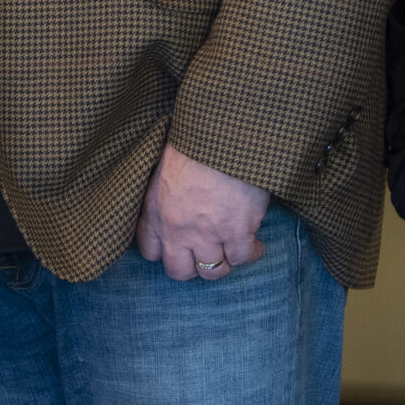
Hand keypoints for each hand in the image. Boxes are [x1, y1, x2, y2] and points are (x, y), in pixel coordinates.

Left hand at [136, 143, 269, 280]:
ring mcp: (208, 234)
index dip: (166, 251)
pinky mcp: (237, 231)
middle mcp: (177, 229)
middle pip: (179, 271)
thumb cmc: (195, 141)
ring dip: (223, 262)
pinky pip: (242, 258)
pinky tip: (254, 243)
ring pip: (213, 271)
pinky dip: (250, 253)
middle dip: (193, 265)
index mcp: (155, 211)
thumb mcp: (164, 166)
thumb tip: (173, 205)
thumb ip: (164, 194)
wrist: (223, 133)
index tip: (179, 246)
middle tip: (206, 252)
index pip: (150, 252)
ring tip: (231, 248)